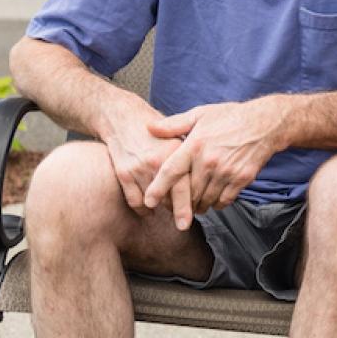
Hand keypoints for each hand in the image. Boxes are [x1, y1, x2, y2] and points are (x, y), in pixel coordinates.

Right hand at [100, 100, 186, 217]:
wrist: (124, 118)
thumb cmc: (157, 128)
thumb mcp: (180, 133)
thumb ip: (193, 154)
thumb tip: (212, 174)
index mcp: (176, 151)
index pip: (187, 186)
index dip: (191, 206)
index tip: (194, 218)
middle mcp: (158, 161)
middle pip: (171, 198)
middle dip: (179, 210)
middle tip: (185, 219)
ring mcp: (140, 168)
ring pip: (154, 202)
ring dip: (161, 209)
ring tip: (168, 211)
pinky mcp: (124, 173)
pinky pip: (135, 201)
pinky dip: (142, 209)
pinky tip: (149, 209)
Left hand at [143, 98, 287, 228]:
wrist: (265, 123)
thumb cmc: (231, 117)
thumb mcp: (201, 114)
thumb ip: (174, 124)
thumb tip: (149, 128)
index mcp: (196, 144)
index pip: (171, 171)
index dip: (158, 188)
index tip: (149, 201)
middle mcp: (209, 160)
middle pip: (188, 192)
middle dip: (180, 202)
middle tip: (175, 206)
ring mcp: (227, 171)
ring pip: (205, 199)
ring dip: (198, 205)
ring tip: (195, 204)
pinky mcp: (242, 179)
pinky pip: (224, 200)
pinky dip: (217, 204)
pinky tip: (214, 199)